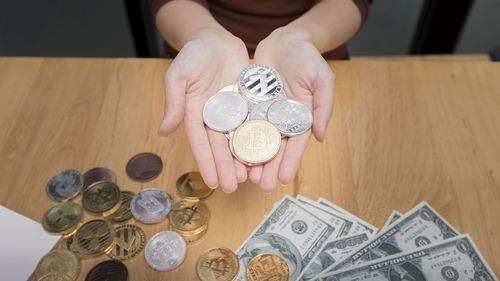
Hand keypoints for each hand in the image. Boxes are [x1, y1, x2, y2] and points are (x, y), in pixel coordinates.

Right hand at [158, 28, 248, 192]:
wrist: (215, 39)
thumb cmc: (192, 55)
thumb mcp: (178, 76)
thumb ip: (174, 103)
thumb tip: (163, 131)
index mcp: (195, 115)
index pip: (200, 144)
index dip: (206, 163)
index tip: (211, 182)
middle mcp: (215, 118)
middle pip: (221, 147)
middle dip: (226, 168)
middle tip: (233, 187)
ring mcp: (234, 112)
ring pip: (239, 140)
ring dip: (244, 159)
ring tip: (250, 178)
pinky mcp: (249, 104)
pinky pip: (256, 122)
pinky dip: (260, 137)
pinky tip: (266, 153)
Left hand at [250, 26, 335, 192]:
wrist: (287, 40)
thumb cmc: (309, 59)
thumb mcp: (323, 80)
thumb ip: (323, 107)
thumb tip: (320, 136)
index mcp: (300, 118)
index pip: (295, 145)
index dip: (289, 162)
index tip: (282, 179)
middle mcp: (281, 119)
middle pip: (274, 147)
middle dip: (268, 167)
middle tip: (260, 186)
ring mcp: (263, 112)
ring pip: (256, 139)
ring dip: (251, 158)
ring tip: (245, 176)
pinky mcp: (248, 103)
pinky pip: (241, 121)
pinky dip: (236, 137)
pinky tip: (230, 152)